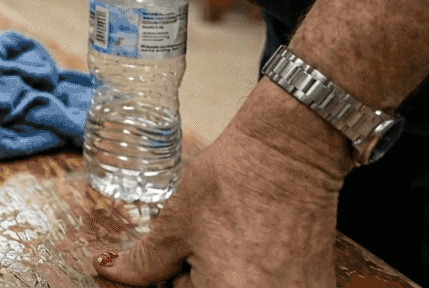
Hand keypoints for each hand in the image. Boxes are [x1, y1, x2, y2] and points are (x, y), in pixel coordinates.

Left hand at [96, 81, 349, 287]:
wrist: (289, 154)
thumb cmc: (231, 184)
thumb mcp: (175, 226)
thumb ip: (143, 264)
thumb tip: (111, 273)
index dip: (172, 274)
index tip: (182, 249)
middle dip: (199, 276)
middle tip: (211, 238)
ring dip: (226, 273)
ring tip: (234, 236)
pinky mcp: (317, 285)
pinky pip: (268, 285)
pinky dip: (256, 271)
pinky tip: (257, 241)